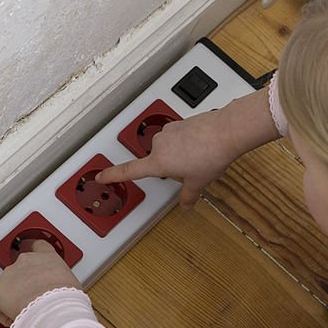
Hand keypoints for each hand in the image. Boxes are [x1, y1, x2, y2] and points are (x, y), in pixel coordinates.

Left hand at [0, 241, 81, 325]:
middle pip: (20, 267)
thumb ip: (61, 282)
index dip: (35, 251)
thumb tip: (61, 292)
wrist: (51, 307)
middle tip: (32, 296)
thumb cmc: (64, 297)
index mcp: (47, 256)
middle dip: (23, 281)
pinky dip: (4, 313)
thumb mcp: (71, 283)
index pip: (38, 245)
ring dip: (13, 296)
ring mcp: (9, 274)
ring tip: (25, 310)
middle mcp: (26, 260)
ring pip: (7, 286)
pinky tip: (15, 318)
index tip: (34, 258)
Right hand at [96, 107, 240, 209]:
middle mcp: (159, 144)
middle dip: (171, 168)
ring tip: (200, 157)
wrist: (227, 131)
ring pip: (169, 148)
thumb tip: (186, 205)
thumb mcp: (199, 182)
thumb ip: (188, 196)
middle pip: (157, 161)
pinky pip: (179, 137)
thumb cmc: (211, 154)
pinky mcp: (180, 122)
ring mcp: (170, 131)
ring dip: (180, 154)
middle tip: (190, 171)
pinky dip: (187, 143)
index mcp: (158, 162)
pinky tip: (202, 146)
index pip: (129, 171)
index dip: (112, 175)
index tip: (100, 176)